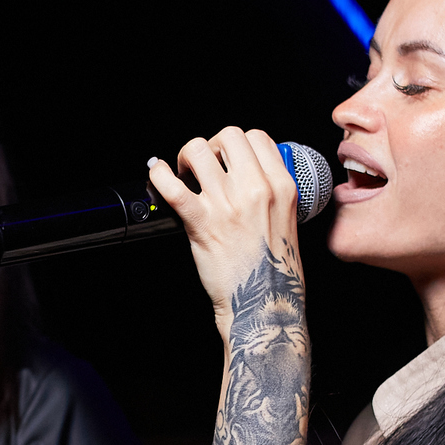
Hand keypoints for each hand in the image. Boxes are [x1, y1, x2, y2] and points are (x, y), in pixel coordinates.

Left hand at [151, 128, 310, 444]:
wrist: (264, 309)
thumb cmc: (277, 276)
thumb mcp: (289, 225)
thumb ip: (273, 198)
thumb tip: (251, 182)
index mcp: (282, 188)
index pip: (258, 138)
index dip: (239, 142)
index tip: (228, 156)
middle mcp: (256, 190)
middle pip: (228, 136)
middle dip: (212, 145)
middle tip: (204, 165)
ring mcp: (227, 204)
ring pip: (198, 150)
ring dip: (186, 157)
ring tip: (184, 173)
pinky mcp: (202, 222)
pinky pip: (171, 185)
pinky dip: (158, 175)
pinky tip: (156, 174)